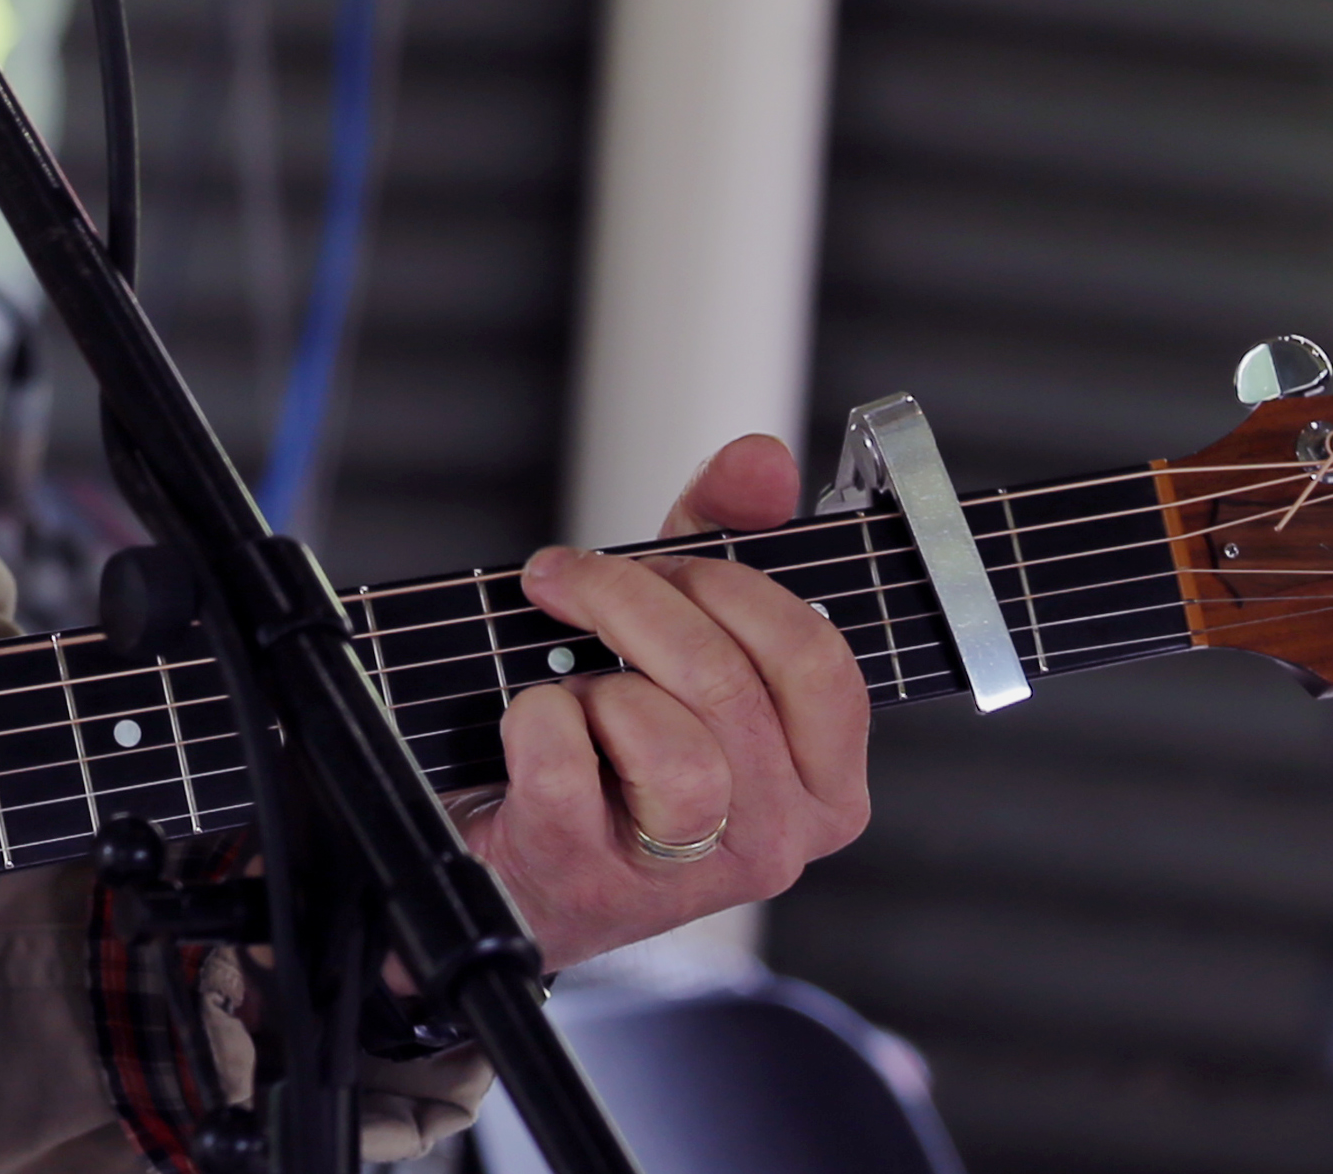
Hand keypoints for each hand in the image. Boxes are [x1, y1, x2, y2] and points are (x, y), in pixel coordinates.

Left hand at [452, 433, 872, 970]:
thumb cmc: (611, 745)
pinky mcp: (585, 875)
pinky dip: (532, 719)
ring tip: (572, 685)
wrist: (508, 859)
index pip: (819, 662)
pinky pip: (564, 761)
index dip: (732, 586)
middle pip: (727, 683)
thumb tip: (761, 458)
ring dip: (598, 682)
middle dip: (633, 601)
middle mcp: (776, 840)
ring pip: (669, 743)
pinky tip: (530, 727)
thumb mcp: (675, 631)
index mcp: (824, 783)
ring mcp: (687, 873)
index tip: (657, 560)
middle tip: (570, 580)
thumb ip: (723, 535)